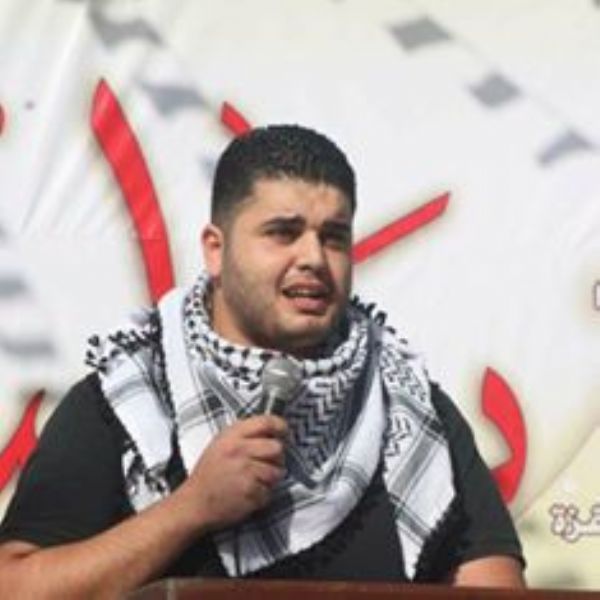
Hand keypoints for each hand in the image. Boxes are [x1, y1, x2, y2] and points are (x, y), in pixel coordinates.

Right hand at [175, 415, 287, 531]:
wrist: (194, 503)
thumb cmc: (210, 472)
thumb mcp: (222, 443)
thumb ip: (245, 435)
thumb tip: (274, 431)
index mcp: (232, 435)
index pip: (266, 422)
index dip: (280, 426)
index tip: (284, 433)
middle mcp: (240, 450)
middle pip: (277, 448)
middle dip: (276, 457)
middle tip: (267, 463)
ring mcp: (246, 472)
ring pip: (277, 472)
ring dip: (271, 479)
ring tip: (255, 481)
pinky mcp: (250, 492)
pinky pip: (270, 492)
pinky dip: (262, 496)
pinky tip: (249, 494)